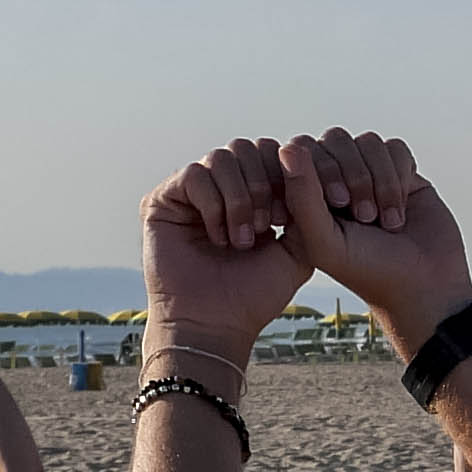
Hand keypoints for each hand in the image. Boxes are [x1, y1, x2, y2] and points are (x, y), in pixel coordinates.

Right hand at [141, 135, 312, 360]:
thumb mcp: (298, 250)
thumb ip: (308, 207)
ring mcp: (191, 192)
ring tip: (243, 239)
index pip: (272, 153)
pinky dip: (214, 205)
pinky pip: (194, 174)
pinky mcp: (163, 200)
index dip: (285, 176)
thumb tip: (302, 157)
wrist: (216, 325)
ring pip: (222, 157)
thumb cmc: (255, 295)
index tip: (289, 219)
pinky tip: (218, 238)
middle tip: (269, 227)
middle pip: (248, 146)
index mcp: (252, 192)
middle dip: (264, 184)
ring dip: (240, 198)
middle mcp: (221, 187)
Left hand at [271, 127, 471, 343]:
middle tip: (365, 216)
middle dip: (354, 175)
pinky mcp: (402, 173)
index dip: (321, 169)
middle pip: (335, 139)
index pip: (303, 149)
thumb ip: (301, 197)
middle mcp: (337, 178)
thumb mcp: (324, 241)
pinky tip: (403, 210)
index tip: (338, 206)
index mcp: (309, 194)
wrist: (424, 286)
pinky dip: (400, 177)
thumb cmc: (368, 271)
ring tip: (386, 221)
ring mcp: (370, 173)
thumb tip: (288, 147)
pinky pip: (396, 148)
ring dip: (380, 181)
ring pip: (368, 141)